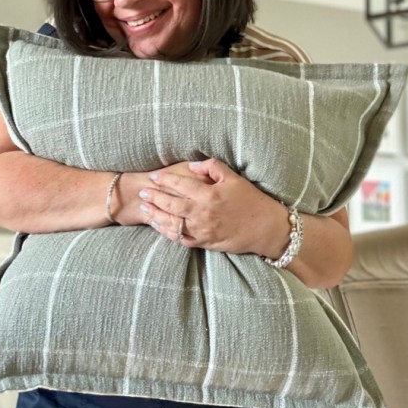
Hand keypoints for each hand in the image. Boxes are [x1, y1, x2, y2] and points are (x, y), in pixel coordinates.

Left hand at [140, 158, 289, 256]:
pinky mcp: (204, 243)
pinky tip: (158, 226)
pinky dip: (167, 232)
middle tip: (142, 192)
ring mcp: (202, 230)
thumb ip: (212, 167)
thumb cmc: (251, 201)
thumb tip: (192, 164)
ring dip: (156, 215)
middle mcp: (203, 213)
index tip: (154, 176)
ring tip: (144, 208)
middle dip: (154, 198)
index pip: (180, 184)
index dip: (164, 180)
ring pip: (172, 223)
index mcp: (209, 195)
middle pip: (171, 205)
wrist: (265, 228)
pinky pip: (180, 239)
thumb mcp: (235, 178)